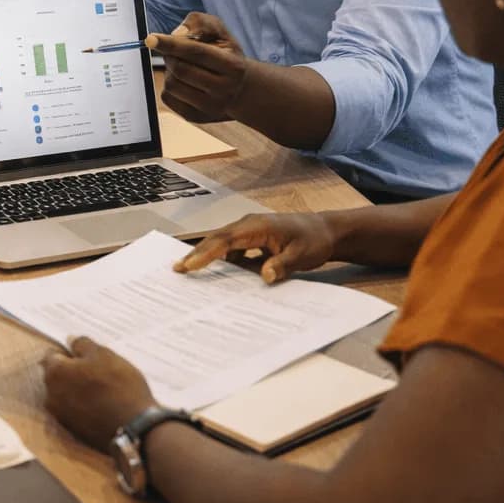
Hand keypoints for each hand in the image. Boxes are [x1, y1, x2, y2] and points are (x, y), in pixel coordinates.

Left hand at [42, 337, 155, 452]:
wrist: (135, 428)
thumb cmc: (119, 386)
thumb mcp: (104, 355)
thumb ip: (82, 345)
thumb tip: (70, 340)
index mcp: (55, 374)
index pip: (52, 356)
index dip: (68, 352)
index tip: (85, 354)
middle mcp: (51, 396)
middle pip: (58, 376)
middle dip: (73, 371)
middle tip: (98, 370)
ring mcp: (61, 416)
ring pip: (66, 395)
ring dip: (78, 389)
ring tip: (103, 389)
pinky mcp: (74, 431)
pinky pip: (75, 411)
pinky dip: (84, 406)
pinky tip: (102, 404)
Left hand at [147, 12, 247, 122]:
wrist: (240, 90)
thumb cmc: (226, 56)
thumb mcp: (221, 34)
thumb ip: (201, 24)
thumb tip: (177, 34)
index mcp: (232, 66)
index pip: (196, 52)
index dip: (171, 44)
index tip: (151, 38)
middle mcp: (224, 89)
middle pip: (181, 69)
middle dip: (170, 55)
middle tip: (174, 51)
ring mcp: (210, 107)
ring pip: (172, 84)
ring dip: (170, 71)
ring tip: (183, 67)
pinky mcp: (196, 117)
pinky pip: (167, 98)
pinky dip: (169, 86)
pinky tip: (183, 82)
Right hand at [174, 211, 340, 283]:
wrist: (326, 231)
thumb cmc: (314, 240)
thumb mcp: (302, 255)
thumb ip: (282, 265)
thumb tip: (264, 276)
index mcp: (257, 227)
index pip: (225, 240)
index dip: (206, 253)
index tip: (190, 265)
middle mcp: (248, 226)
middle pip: (216, 240)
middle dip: (196, 253)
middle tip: (178, 269)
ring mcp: (249, 231)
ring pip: (221, 244)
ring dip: (206, 256)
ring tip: (188, 271)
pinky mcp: (252, 239)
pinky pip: (231, 249)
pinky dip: (221, 259)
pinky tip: (216, 274)